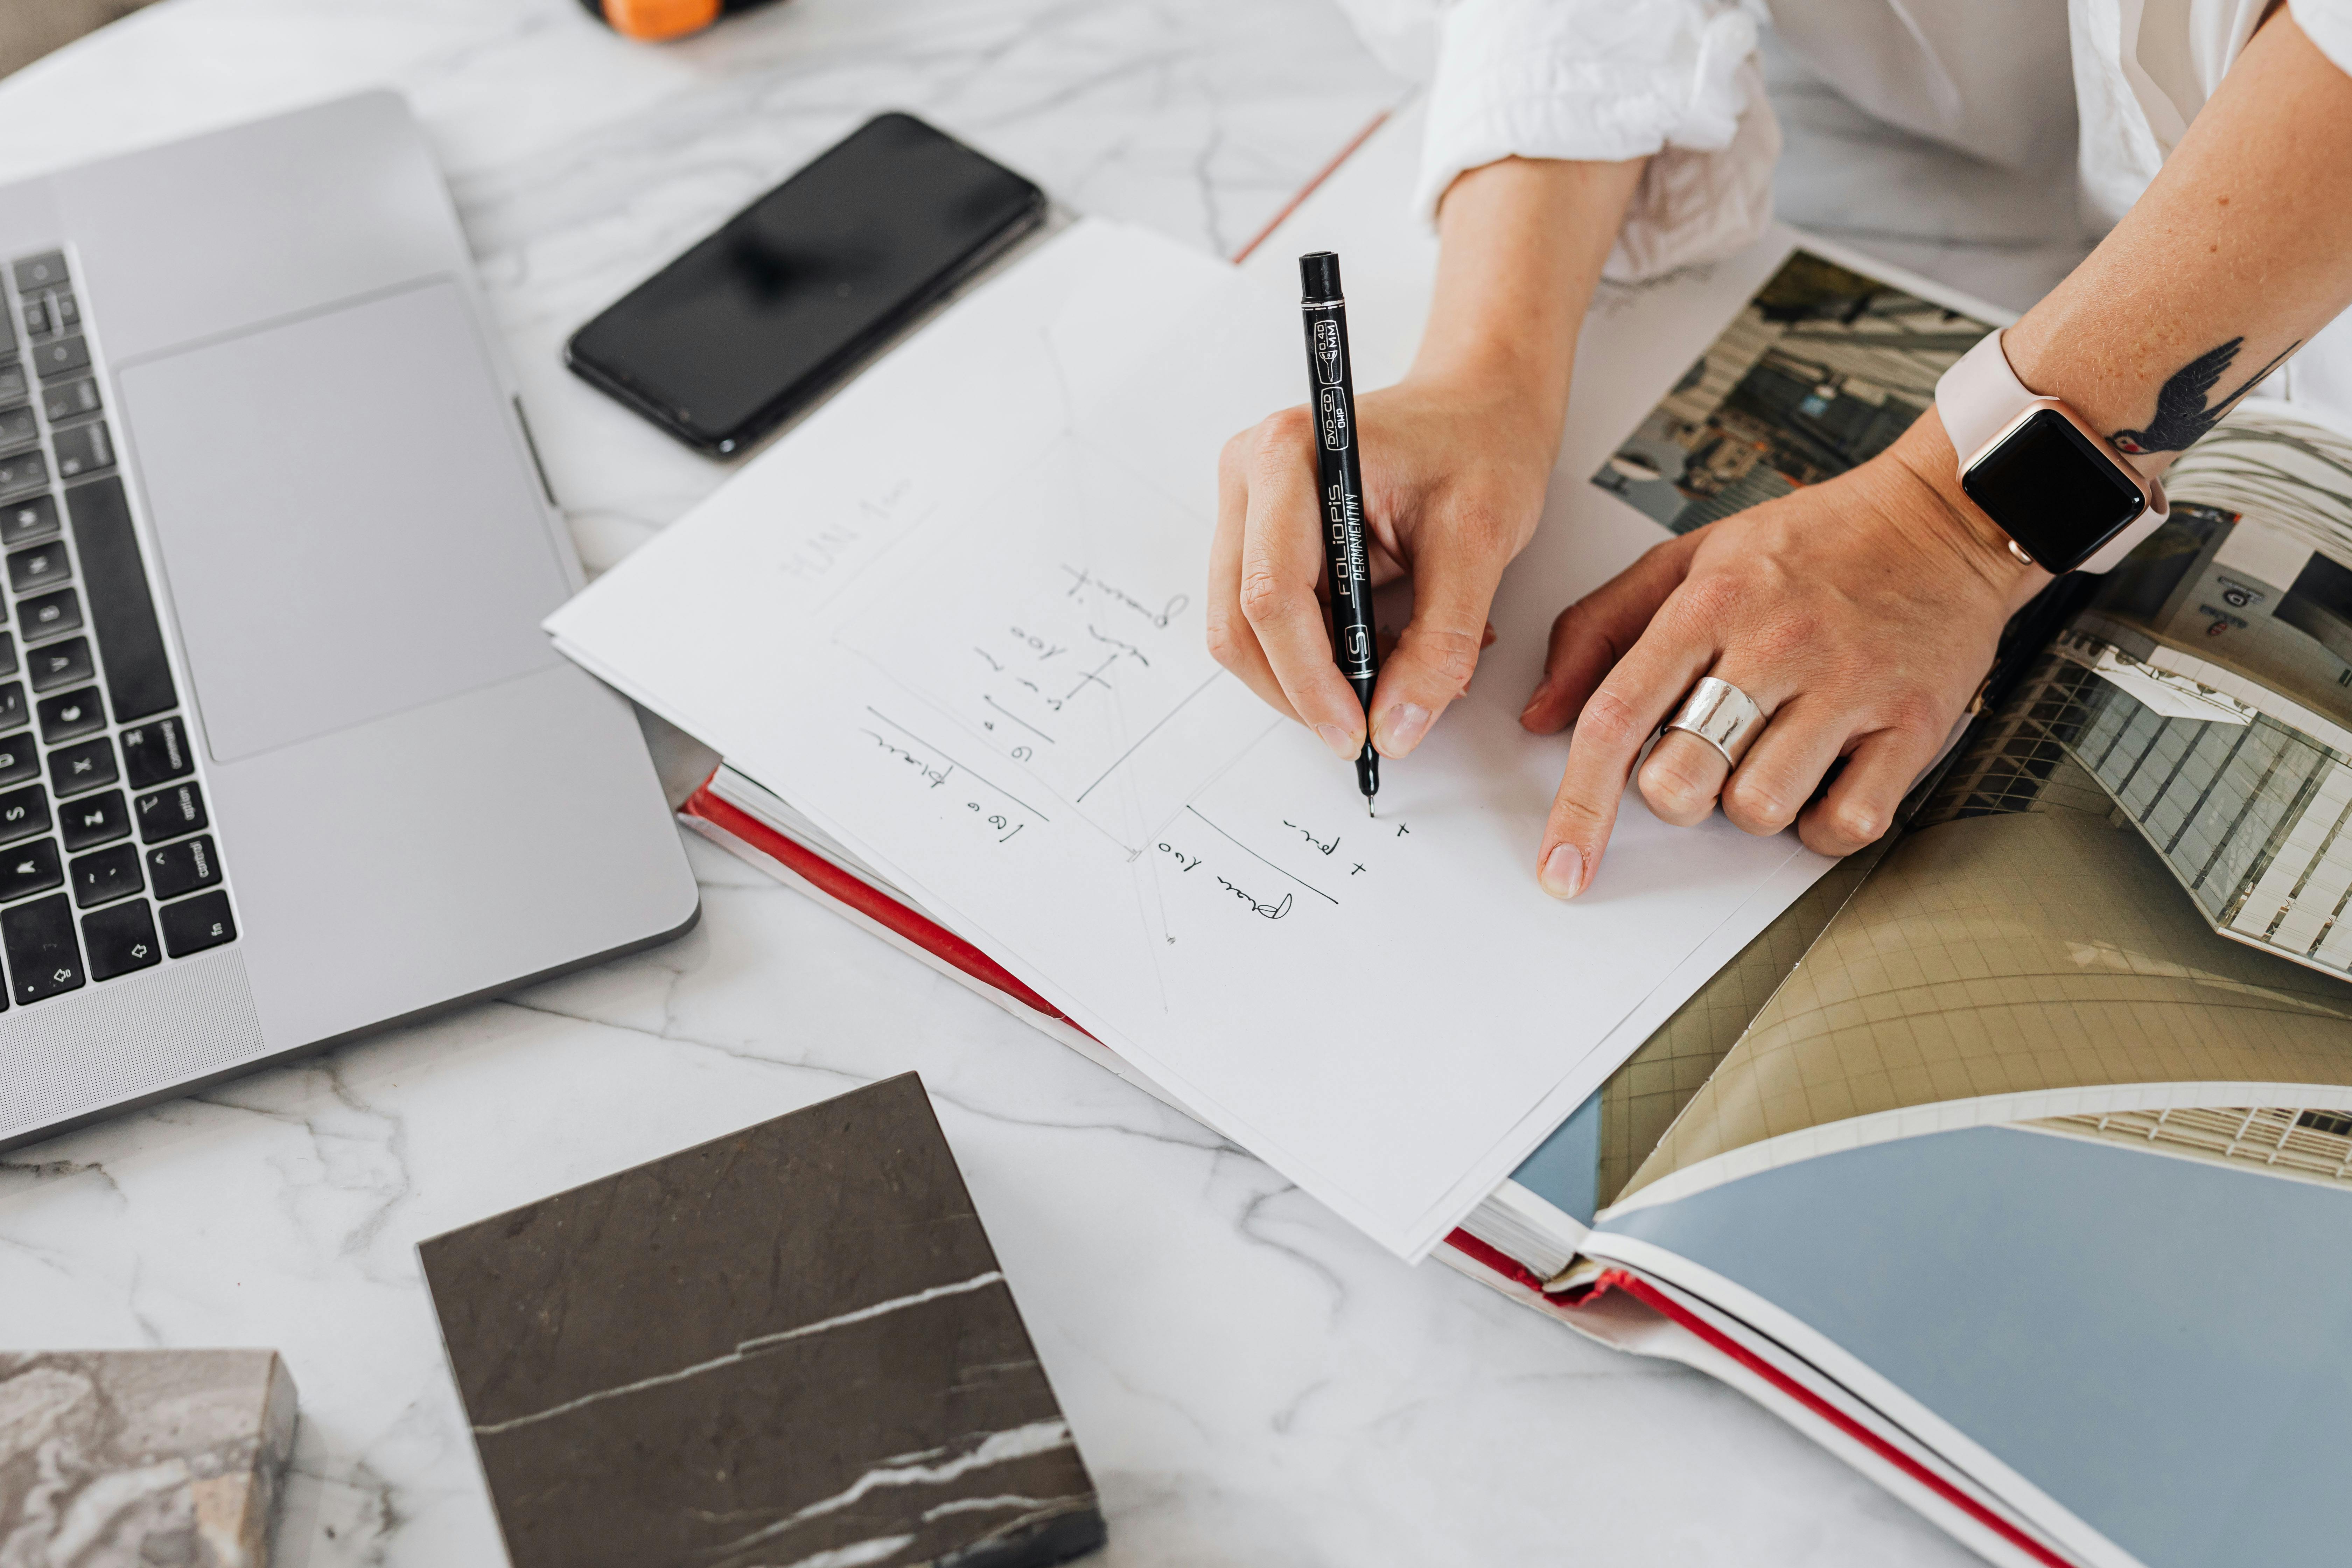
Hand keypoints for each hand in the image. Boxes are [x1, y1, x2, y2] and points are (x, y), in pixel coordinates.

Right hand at [1209, 371, 1558, 758]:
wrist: (1480, 404)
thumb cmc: (1481, 444)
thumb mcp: (1480, 541)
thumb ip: (1441, 642)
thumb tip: (1395, 728)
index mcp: (1292, 456)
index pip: (1272, 595)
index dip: (1309, 680)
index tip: (1356, 734)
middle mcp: (1250, 475)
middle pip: (1240, 622)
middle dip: (1300, 691)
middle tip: (1366, 733)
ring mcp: (1248, 506)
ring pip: (1245, 631)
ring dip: (1308, 678)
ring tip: (1387, 678)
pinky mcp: (1261, 535)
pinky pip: (1268, 620)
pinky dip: (1316, 655)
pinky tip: (1373, 649)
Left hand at [1519, 415, 2045, 897]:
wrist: (1942, 516)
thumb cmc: (1811, 543)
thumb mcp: (1688, 560)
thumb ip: (1598, 630)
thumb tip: (1540, 713)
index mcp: (1709, 605)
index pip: (1616, 719)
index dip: (1577, 806)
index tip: (1560, 863)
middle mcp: (1776, 645)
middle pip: (1681, 780)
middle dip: (1675, 793)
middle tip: (1702, 757)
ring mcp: (1847, 687)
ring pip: (1758, 809)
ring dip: (1751, 804)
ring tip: (1772, 752)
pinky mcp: (1912, 723)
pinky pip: (1845, 823)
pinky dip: (1823, 825)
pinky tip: (1823, 779)